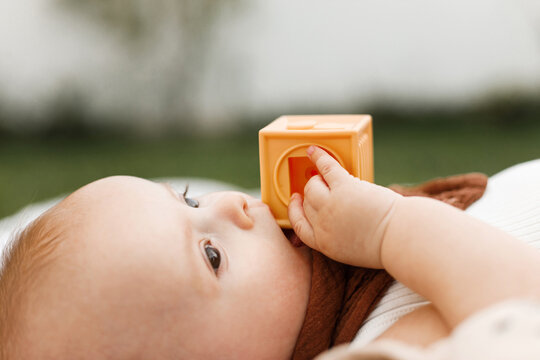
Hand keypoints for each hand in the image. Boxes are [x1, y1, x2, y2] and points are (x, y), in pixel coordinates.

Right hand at [287, 146, 401, 267]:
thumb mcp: (355, 250)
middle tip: (317, 185)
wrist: (400, 237)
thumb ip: (343, 237)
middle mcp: (323, 225)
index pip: (300, 227)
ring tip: (325, 176)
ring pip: (312, 186)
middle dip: (310, 193)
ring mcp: (331, 204)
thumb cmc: (388, 245)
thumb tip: (344, 220)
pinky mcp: (344, 187)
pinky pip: (326, 168)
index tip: (296, 203)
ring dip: (317, 179)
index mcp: (325, 244)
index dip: (295, 212)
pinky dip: (319, 157)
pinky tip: (314, 151)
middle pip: (306, 203)